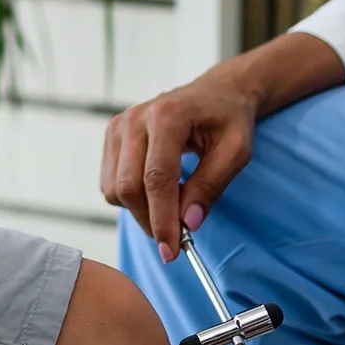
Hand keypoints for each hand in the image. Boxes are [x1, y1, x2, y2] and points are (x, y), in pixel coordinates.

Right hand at [100, 31, 344, 261]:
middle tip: (176, 241)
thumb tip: (188, 224)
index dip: (162, 219)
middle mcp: (134, 119)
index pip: (156, 178)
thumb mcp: (235, 152)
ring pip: (114, 189)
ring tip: (171, 209)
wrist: (215, 93)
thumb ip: (210, 186)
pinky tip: (156, 193)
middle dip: (150, 221)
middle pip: (128, 186)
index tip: (172, 251)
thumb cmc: (228, 120)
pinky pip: (109, 183)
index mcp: (167, 116)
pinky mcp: (111, 136)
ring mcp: (118, 126)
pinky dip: (130, 199)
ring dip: (140, 212)